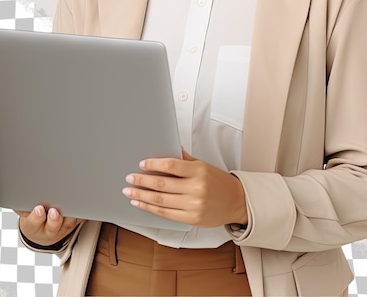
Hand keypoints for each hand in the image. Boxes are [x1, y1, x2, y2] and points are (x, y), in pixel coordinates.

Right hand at [14, 205, 78, 246]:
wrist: (41, 233)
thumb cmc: (32, 219)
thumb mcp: (24, 214)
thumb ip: (21, 207)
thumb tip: (18, 196)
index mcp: (34, 227)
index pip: (33, 223)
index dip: (36, 217)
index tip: (38, 209)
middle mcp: (50, 230)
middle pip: (53, 227)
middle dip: (54, 219)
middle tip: (54, 211)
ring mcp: (63, 227)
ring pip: (69, 223)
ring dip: (70, 215)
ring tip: (72, 203)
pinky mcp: (75, 223)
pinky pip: (80, 219)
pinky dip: (82, 213)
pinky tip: (83, 203)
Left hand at [122, 149, 247, 226]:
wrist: (236, 201)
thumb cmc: (218, 181)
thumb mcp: (203, 165)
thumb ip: (184, 159)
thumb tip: (168, 147)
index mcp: (198, 171)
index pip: (170, 166)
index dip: (153, 165)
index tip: (141, 164)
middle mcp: (195, 188)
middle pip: (162, 184)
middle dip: (142, 181)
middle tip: (129, 178)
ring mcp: (193, 205)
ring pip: (160, 201)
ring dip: (141, 196)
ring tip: (129, 192)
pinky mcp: (191, 219)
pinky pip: (166, 214)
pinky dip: (150, 208)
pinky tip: (141, 204)